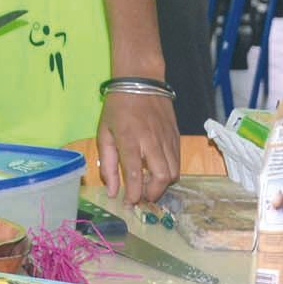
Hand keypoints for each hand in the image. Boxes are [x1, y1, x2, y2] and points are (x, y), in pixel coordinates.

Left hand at [96, 91, 180, 206]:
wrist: (141, 80)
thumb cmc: (118, 106)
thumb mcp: (104, 132)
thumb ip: (107, 163)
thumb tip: (112, 190)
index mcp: (130, 138)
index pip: (136, 174)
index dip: (134, 194)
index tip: (130, 204)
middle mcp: (151, 140)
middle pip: (163, 177)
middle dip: (154, 193)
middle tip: (143, 196)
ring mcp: (167, 138)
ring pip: (174, 172)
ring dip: (163, 184)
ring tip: (150, 184)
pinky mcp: (177, 136)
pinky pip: (178, 161)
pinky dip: (170, 171)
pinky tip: (158, 170)